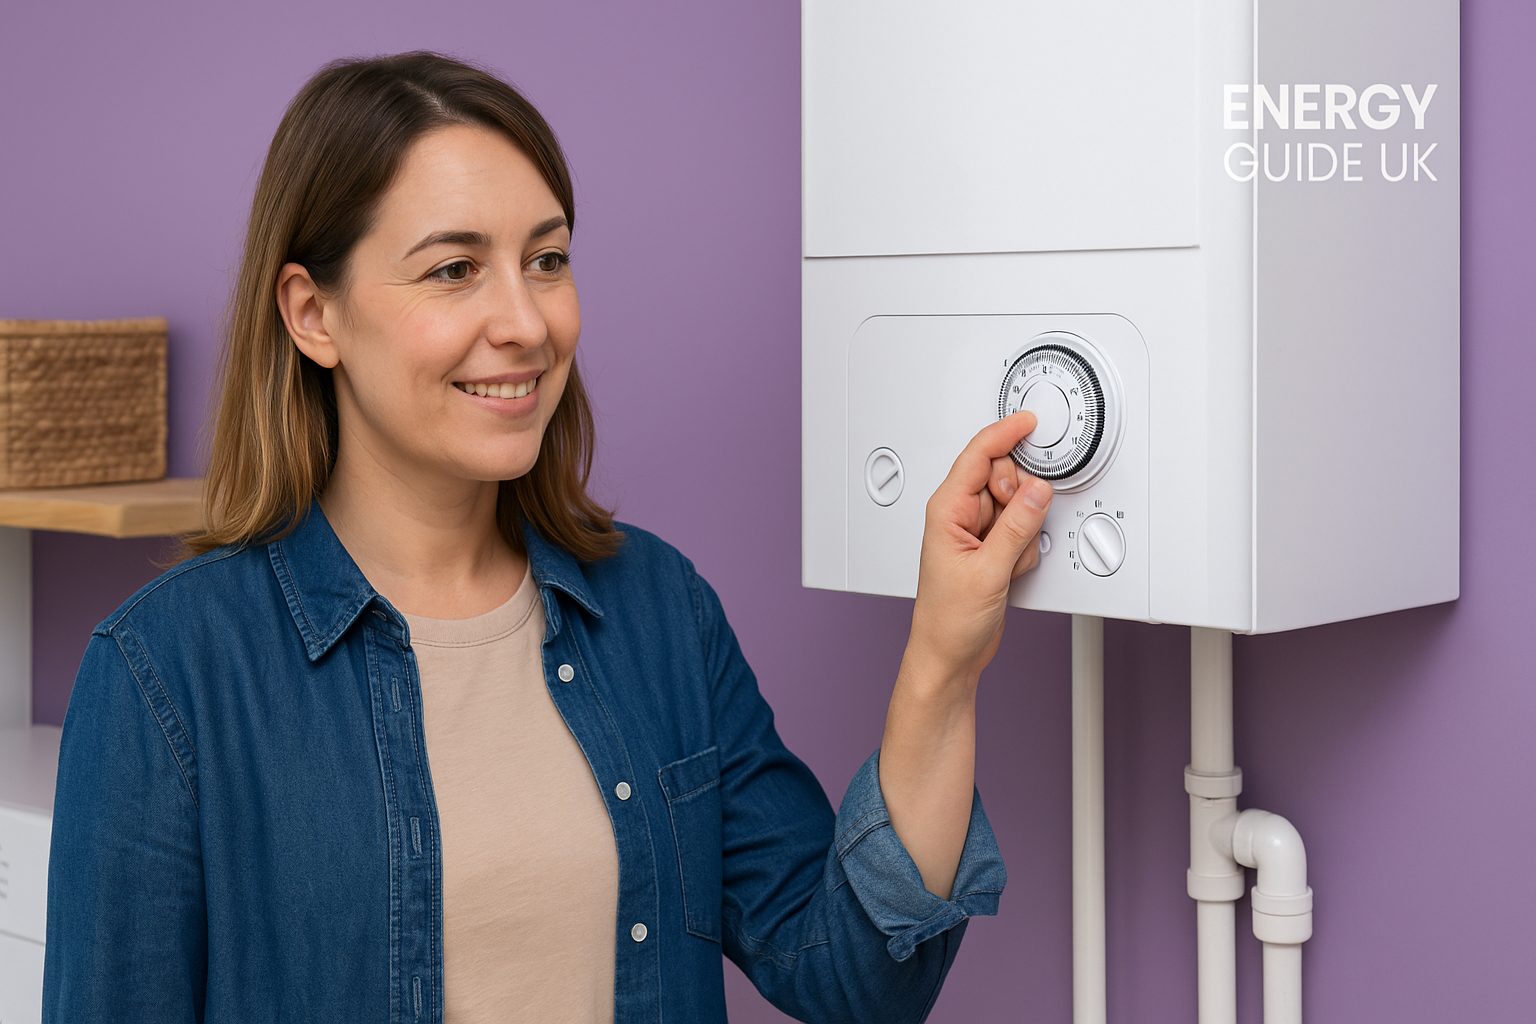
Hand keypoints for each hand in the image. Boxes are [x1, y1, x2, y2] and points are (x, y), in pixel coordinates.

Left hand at [907, 409, 1052, 685]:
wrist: (950, 655)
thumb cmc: (948, 619)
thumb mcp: (987, 572)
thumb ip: (1017, 527)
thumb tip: (1037, 490)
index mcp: (947, 510)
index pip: (978, 456)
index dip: (1004, 435)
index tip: (1028, 423)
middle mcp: (960, 515)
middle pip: (1004, 476)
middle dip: (1018, 499)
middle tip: (1012, 531)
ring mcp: (978, 532)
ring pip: (1018, 505)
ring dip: (1022, 532)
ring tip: (1005, 562)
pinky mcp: (992, 548)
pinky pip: (1022, 531)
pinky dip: (1024, 549)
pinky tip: (1009, 571)